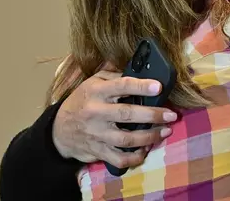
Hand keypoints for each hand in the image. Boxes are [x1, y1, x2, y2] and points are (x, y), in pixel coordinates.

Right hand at [52, 62, 177, 168]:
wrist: (59, 129)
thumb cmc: (83, 101)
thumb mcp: (93, 82)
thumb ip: (114, 77)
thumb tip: (140, 70)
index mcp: (96, 92)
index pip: (121, 86)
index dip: (140, 86)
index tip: (158, 87)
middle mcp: (96, 113)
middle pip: (127, 114)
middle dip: (152, 115)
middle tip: (171, 115)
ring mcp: (97, 134)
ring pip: (126, 139)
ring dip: (149, 137)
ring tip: (165, 131)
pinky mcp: (98, 151)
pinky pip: (119, 158)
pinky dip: (134, 157)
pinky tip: (145, 150)